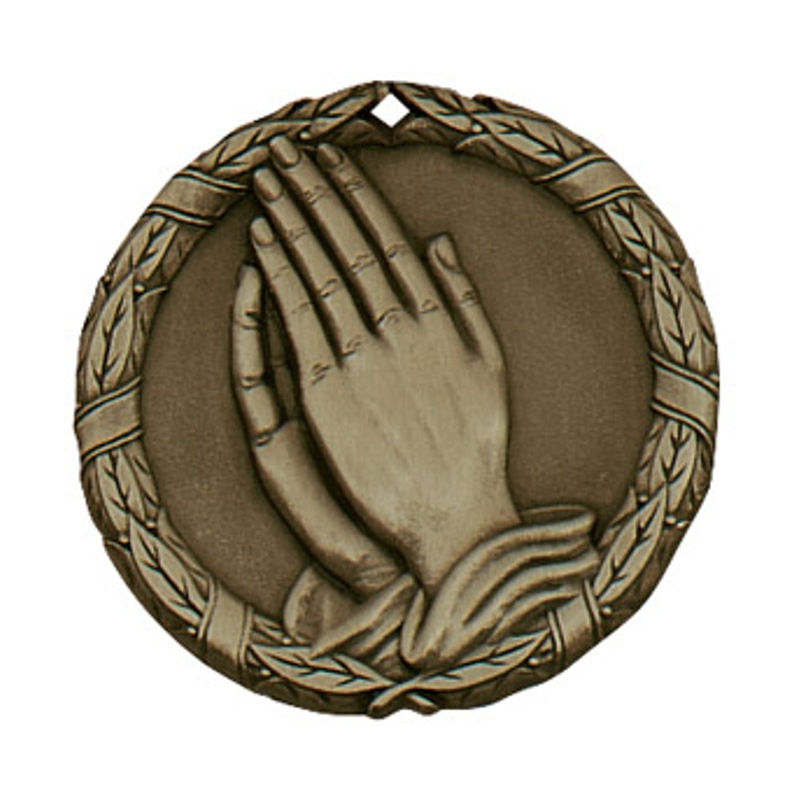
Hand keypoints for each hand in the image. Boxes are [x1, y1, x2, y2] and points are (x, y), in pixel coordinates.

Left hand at [249, 136, 519, 591]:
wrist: (455, 518)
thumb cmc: (478, 445)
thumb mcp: (490, 363)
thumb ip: (463, 297)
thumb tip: (436, 240)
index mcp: (437, 317)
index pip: (385, 238)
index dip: (355, 194)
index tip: (332, 157)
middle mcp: (396, 329)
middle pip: (345, 244)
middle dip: (312, 190)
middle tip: (285, 149)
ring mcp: (358, 360)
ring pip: (317, 273)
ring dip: (290, 220)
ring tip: (267, 178)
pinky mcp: (325, 396)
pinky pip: (297, 322)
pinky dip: (279, 277)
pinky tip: (263, 243)